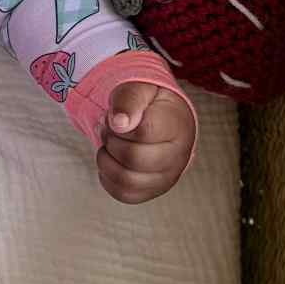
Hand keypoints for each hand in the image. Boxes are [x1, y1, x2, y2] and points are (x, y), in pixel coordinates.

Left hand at [96, 81, 195, 203]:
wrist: (162, 120)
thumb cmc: (150, 104)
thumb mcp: (140, 90)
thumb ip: (129, 100)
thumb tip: (119, 123)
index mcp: (178, 127)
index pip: (144, 132)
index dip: (118, 124)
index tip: (114, 116)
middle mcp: (178, 157)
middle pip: (133, 158)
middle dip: (111, 141)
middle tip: (109, 129)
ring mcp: (167, 178)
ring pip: (126, 180)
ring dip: (106, 160)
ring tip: (110, 145)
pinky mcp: (152, 192)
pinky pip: (123, 194)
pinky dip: (108, 177)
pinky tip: (112, 160)